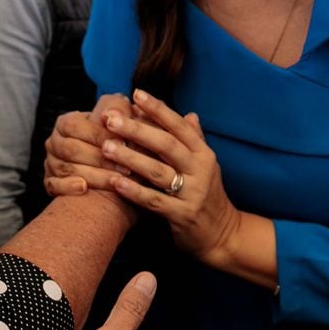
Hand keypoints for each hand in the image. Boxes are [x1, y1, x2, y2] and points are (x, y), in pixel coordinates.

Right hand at [43, 94, 133, 196]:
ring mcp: (51, 163)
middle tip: (125, 168)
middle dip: (99, 159)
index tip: (123, 144)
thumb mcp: (119, 120)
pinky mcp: (51, 182)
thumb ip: (118, 110)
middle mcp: (54, 142)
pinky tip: (83, 189)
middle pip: (70, 149)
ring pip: (65, 169)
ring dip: (93, 176)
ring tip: (115, 181)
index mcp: (65, 123)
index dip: (98, 135)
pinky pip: (53, 186)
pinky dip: (67, 188)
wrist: (113, 164)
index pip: (74, 126)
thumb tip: (110, 116)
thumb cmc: (117, 137)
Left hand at [97, 90, 241, 264]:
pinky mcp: (183, 216)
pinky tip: (115, 182)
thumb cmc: (207, 195)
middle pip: (166, 145)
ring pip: (158, 171)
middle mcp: (200, 170)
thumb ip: (194, 140)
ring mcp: (193, 193)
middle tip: (110, 119)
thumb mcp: (205, 166)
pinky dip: (134, 191)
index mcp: (203, 154)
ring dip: (130, 158)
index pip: (179, 126)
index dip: (158, 109)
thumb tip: (189, 113)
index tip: (136, 94)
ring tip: (106, 148)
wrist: (223, 235)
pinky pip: (155, 201)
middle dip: (137, 130)